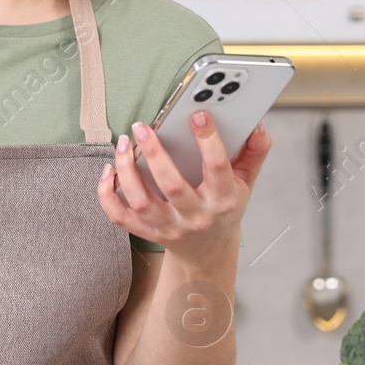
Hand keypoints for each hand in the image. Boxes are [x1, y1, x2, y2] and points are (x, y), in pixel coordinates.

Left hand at [96, 112, 271, 260]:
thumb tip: (257, 125)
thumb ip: (254, 152)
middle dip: (155, 154)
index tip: (197, 114)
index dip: (209, 140)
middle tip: (143, 126)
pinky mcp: (148, 232)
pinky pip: (120, 217)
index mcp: (223, 200)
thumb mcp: (246, 182)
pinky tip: (109, 171)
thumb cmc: (225, 208)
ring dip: (127, 170)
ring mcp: (169, 226)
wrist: (209, 251)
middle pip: (172, 186)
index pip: (218, 169)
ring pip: (141, 201)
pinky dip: (108, 195)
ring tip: (124, 143)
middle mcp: (195, 216)